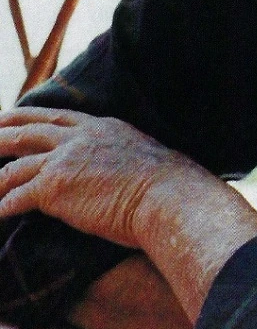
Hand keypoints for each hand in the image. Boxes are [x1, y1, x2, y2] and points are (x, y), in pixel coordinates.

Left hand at [0, 107, 256, 322]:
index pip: (56, 115)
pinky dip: (5, 205)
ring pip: (16, 163)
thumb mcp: (138, 152)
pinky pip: (18, 195)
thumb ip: (117, 152)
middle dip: (2, 133)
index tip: (12, 118)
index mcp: (100, 126)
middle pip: (28, 130)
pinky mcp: (56, 187)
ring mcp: (65, 160)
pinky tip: (0, 213)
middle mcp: (79, 137)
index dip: (29, 116)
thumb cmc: (164, 183)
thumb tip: (116, 165)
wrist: (167, 195)